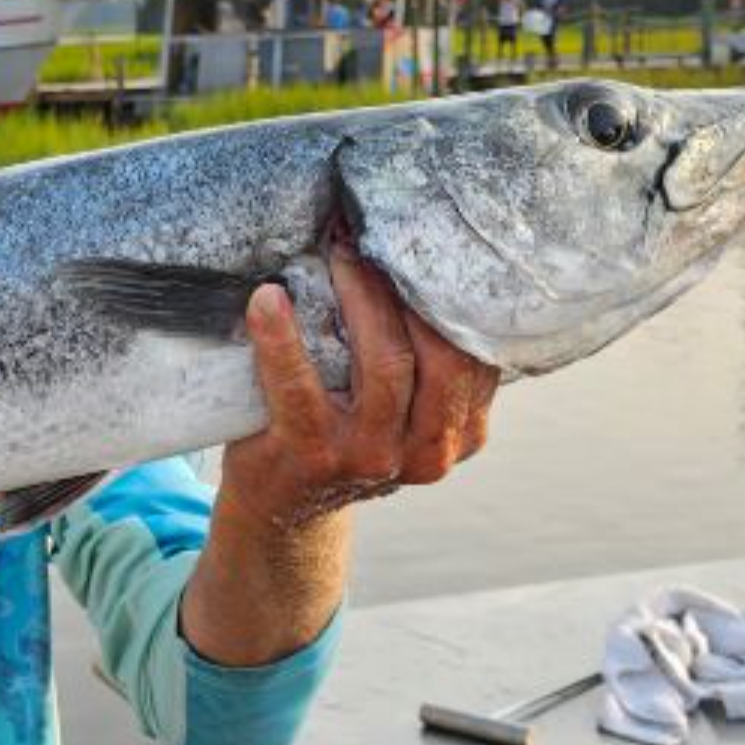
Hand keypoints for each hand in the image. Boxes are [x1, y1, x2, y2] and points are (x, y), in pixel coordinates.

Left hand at [223, 244, 499, 526]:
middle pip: (441, 354)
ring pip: (385, 363)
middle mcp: (428, 450)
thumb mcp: (401, 411)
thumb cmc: (341, 435)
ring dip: (360, 297)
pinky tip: (267, 298)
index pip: (477, 353)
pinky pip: (297, 386)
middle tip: (375, 235)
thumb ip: (424, 362)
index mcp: (461, 432)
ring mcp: (370, 455)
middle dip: (409, 286)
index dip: (451, 291)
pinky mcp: (310, 454)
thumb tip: (423, 260)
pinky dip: (280, 337)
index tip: (428, 238)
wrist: (283, 509)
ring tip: (338, 252)